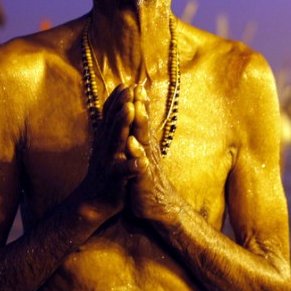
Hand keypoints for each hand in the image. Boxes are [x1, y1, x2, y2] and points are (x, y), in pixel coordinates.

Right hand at [81, 85, 139, 218]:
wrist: (92, 202)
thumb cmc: (105, 170)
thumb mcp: (107, 146)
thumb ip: (112, 126)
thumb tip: (117, 105)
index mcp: (106, 138)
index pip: (111, 115)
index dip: (118, 99)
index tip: (126, 83)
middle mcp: (106, 147)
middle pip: (113, 123)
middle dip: (121, 105)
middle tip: (129, 89)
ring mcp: (109, 162)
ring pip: (117, 141)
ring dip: (122, 125)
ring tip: (131, 110)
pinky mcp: (114, 179)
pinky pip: (124, 172)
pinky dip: (131, 167)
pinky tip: (140, 163)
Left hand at [125, 84, 176, 222]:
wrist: (158, 207)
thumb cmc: (146, 178)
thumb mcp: (143, 155)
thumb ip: (142, 136)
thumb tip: (140, 116)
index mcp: (145, 144)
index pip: (142, 121)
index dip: (140, 103)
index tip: (136, 83)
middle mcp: (148, 150)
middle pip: (144, 125)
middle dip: (140, 107)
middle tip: (138, 88)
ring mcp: (147, 164)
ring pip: (144, 141)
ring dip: (141, 125)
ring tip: (137, 109)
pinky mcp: (143, 180)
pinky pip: (139, 166)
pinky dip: (136, 156)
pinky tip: (133, 147)